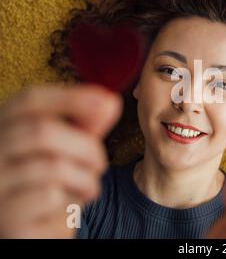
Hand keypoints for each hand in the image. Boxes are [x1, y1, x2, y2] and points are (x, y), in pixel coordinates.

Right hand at [0, 83, 121, 237]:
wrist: (32, 233)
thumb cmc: (48, 186)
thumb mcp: (66, 151)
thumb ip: (84, 127)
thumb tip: (110, 101)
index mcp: (0, 129)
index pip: (29, 100)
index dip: (71, 97)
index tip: (109, 101)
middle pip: (42, 131)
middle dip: (86, 146)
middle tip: (100, 164)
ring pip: (53, 165)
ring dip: (86, 178)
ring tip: (87, 189)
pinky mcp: (4, 218)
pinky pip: (50, 196)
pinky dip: (72, 201)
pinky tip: (67, 209)